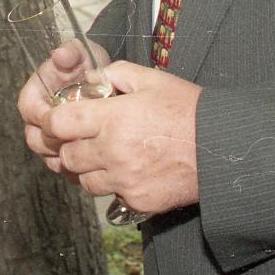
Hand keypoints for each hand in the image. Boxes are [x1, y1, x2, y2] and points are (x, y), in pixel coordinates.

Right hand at [18, 39, 105, 178]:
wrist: (103, 81)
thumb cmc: (87, 65)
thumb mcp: (81, 53)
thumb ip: (70, 52)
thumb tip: (60, 55)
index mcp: (35, 94)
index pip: (28, 109)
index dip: (42, 116)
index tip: (63, 117)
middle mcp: (38, 118)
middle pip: (35, 138)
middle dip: (54, 141)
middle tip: (78, 138)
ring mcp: (50, 137)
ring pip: (48, 156)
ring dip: (64, 157)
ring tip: (87, 151)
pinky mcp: (64, 151)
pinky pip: (63, 167)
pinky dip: (76, 168)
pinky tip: (93, 162)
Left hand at [43, 61, 201, 215]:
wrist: (222, 147)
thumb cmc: (189, 110)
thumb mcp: (152, 79)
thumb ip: (116, 74)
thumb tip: (93, 78)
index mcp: (112, 118)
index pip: (58, 124)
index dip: (52, 122)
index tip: (57, 120)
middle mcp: (112, 151)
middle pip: (66, 156)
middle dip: (68, 146)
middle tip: (82, 137)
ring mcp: (124, 179)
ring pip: (84, 180)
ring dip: (87, 168)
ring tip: (104, 155)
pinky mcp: (137, 200)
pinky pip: (110, 195)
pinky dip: (112, 185)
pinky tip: (126, 171)